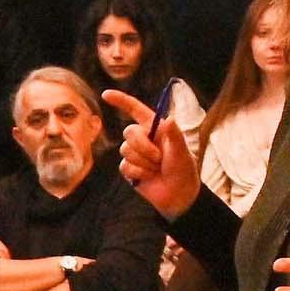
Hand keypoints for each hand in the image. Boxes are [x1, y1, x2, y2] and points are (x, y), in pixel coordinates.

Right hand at [107, 87, 201, 219]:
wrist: (178, 195)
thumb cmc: (183, 170)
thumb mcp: (182, 151)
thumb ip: (175, 135)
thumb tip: (168, 119)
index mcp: (156, 128)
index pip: (135, 109)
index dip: (121, 101)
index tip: (106, 95)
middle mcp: (144, 138)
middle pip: (129, 133)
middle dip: (143, 147)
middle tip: (159, 158)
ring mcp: (135, 154)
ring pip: (126, 150)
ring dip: (144, 162)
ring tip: (157, 169)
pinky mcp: (129, 169)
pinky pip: (125, 166)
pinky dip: (138, 173)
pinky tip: (148, 177)